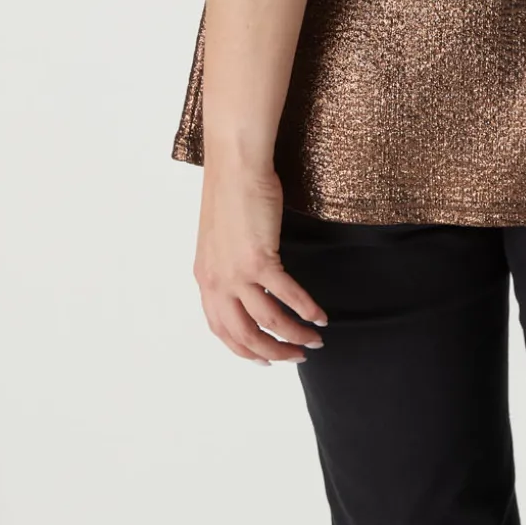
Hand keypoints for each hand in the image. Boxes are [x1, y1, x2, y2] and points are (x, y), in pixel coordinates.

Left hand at [192, 163, 328, 364]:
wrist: (235, 165)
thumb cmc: (231, 192)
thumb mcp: (220, 240)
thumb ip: (228, 267)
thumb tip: (248, 286)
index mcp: (206, 279)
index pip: (222, 330)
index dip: (245, 350)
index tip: (265, 359)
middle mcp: (217, 282)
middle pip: (245, 336)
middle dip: (274, 352)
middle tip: (296, 356)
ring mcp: (237, 273)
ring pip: (269, 322)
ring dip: (294, 336)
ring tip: (314, 340)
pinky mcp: (259, 260)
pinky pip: (288, 296)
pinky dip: (306, 310)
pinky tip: (320, 316)